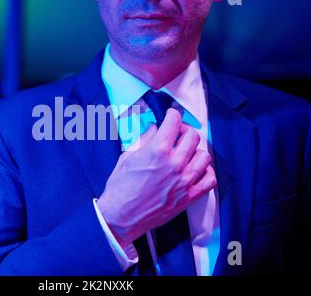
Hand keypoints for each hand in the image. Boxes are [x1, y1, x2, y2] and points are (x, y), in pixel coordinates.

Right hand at [97, 108, 216, 247]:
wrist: (121, 217)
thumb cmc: (120, 188)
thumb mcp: (127, 157)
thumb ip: (144, 140)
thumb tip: (153, 128)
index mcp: (157, 150)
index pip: (174, 121)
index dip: (172, 114)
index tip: (171, 115)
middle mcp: (175, 164)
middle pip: (193, 136)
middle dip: (184, 130)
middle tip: (177, 133)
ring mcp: (184, 181)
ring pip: (204, 156)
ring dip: (195, 151)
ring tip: (186, 153)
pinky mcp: (189, 196)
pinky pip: (210, 179)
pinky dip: (205, 172)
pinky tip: (195, 170)